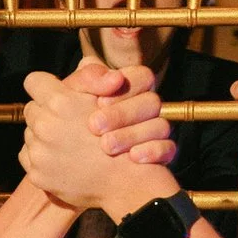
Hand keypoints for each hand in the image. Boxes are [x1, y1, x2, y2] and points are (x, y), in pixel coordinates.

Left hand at [21, 61, 178, 217]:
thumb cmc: (122, 136)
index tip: (55, 93)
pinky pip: (28, 156)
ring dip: (44, 135)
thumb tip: (75, 68)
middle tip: (66, 121)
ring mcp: (39, 152)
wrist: (125, 181)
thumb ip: (89, 78)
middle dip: (46, 112)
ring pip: (30, 133)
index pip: (34, 81)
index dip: (46, 86)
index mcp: (60, 102)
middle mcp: (44, 126)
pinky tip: (62, 158)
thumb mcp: (109, 98)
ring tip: (67, 142)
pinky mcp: (37, 174)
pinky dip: (41, 156)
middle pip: (32, 109)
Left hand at [63, 56, 177, 165]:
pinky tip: (133, 157)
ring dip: (132, 134)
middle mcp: (145, 107)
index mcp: (128, 87)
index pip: (143, 77)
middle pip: (152, 102)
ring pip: (161, 126)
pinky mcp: (160, 153)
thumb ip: (89, 78)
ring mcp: (155, 130)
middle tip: (95, 126)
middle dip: (122, 114)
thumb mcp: (71, 95)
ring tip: (106, 146)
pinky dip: (152, 151)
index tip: (100, 102)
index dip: (126, 89)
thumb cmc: (68, 121)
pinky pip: (169, 148)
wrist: (73, 160)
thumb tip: (116, 79)